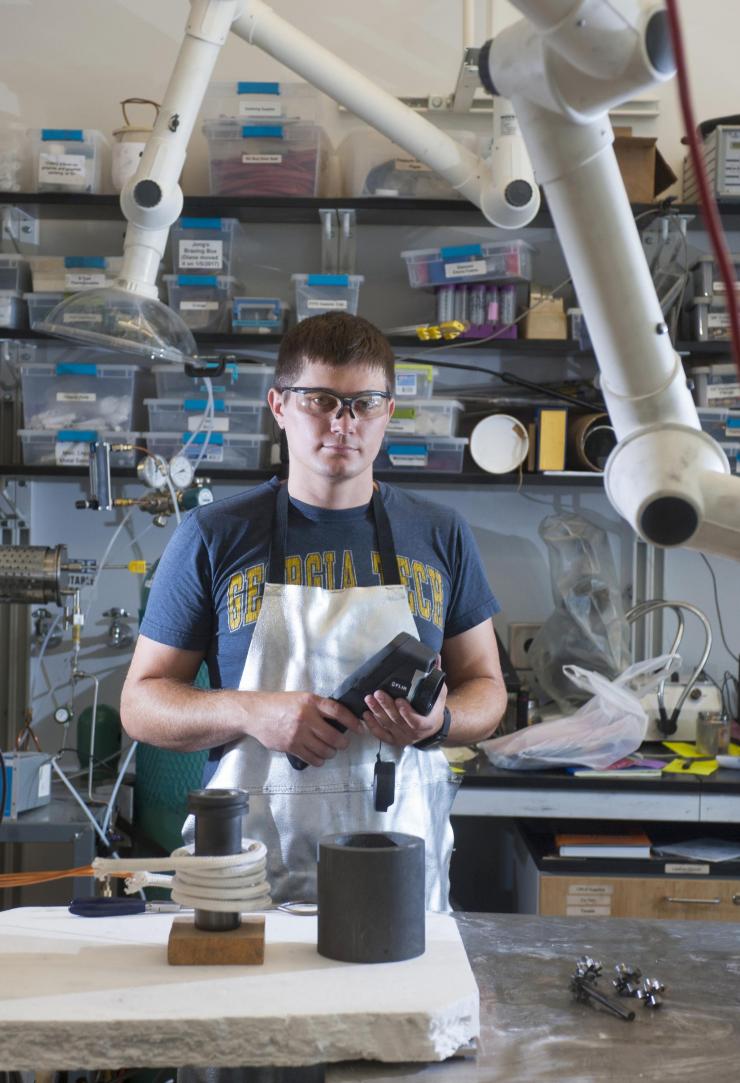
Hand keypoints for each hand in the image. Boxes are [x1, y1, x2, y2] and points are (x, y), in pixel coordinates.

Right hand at [244, 691, 364, 766]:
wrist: (256, 713)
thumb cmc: (280, 704)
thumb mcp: (301, 698)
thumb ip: (318, 706)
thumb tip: (339, 719)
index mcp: (311, 702)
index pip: (338, 712)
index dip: (352, 721)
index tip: (360, 728)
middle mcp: (306, 717)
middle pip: (334, 736)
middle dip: (343, 743)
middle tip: (343, 744)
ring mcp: (298, 733)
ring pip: (324, 750)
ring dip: (331, 752)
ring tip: (330, 750)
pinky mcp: (291, 746)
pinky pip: (312, 758)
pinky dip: (319, 760)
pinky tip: (319, 757)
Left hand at [362, 685, 447, 747]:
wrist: (432, 726)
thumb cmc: (434, 708)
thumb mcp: (439, 693)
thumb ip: (436, 677)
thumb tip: (435, 658)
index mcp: (427, 723)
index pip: (417, 721)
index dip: (407, 713)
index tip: (399, 700)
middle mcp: (414, 733)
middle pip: (397, 721)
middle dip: (386, 706)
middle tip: (378, 693)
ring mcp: (403, 737)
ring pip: (387, 725)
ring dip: (377, 712)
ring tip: (369, 699)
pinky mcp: (393, 740)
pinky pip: (381, 735)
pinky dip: (372, 725)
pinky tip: (366, 714)